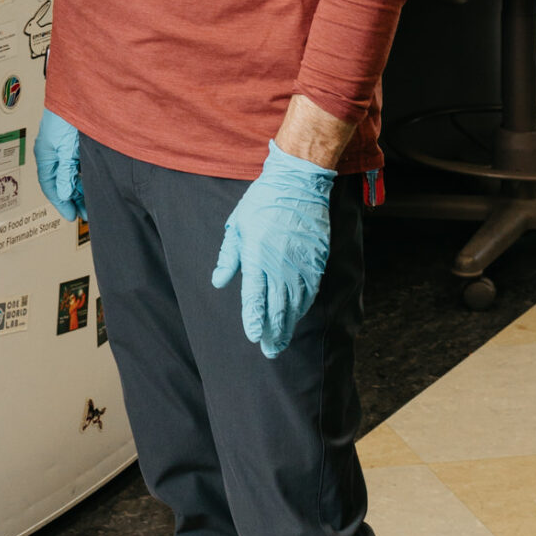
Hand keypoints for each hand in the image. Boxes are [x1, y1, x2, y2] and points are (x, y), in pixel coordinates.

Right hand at [35, 108, 83, 219]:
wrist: (78, 93)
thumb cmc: (65, 115)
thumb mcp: (64, 149)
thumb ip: (64, 173)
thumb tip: (63, 194)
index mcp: (45, 155)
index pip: (50, 186)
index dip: (60, 203)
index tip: (71, 216)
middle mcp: (53, 152)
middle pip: (61, 182)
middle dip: (72, 199)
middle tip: (84, 213)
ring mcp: (64, 147)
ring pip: (70, 174)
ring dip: (79, 188)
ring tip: (90, 201)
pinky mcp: (75, 142)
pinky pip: (77, 165)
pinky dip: (83, 176)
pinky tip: (92, 181)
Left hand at [211, 140, 335, 358]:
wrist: (298, 183)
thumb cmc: (262, 202)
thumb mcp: (237, 225)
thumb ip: (228, 257)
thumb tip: (218, 281)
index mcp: (257, 257)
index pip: (255, 298)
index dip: (255, 320)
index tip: (254, 337)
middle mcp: (280, 266)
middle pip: (277, 308)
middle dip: (273, 332)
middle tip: (270, 352)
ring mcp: (301, 265)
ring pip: (295, 304)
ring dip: (289, 324)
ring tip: (283, 341)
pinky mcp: (317, 261)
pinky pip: (311, 291)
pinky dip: (303, 307)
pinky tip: (298, 316)